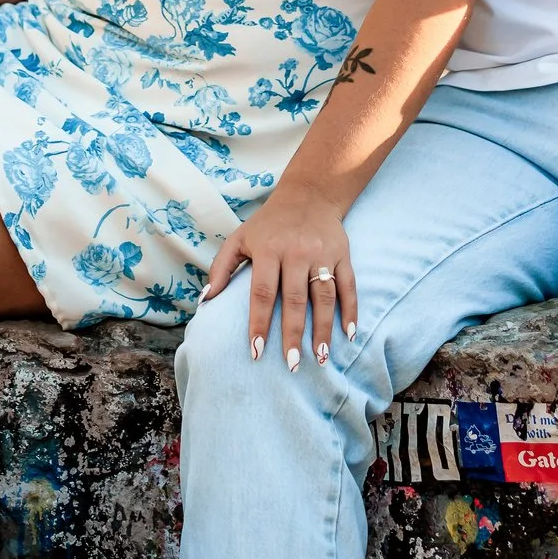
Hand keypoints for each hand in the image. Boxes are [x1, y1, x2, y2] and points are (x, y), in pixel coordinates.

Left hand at [202, 188, 356, 372]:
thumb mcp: (239, 239)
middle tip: (292, 364)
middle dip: (293, 335)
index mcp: (269, 250)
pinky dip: (351, 310)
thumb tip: (206, 301)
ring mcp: (322, 254)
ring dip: (324, 329)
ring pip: (325, 296)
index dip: (259, 323)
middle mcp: (297, 252)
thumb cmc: (268, 224)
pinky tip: (349, 334)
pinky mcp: (343, 254)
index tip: (256, 351)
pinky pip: (348, 286)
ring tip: (320, 357)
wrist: (309, 194)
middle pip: (296, 300)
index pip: (263, 293)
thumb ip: (221, 268)